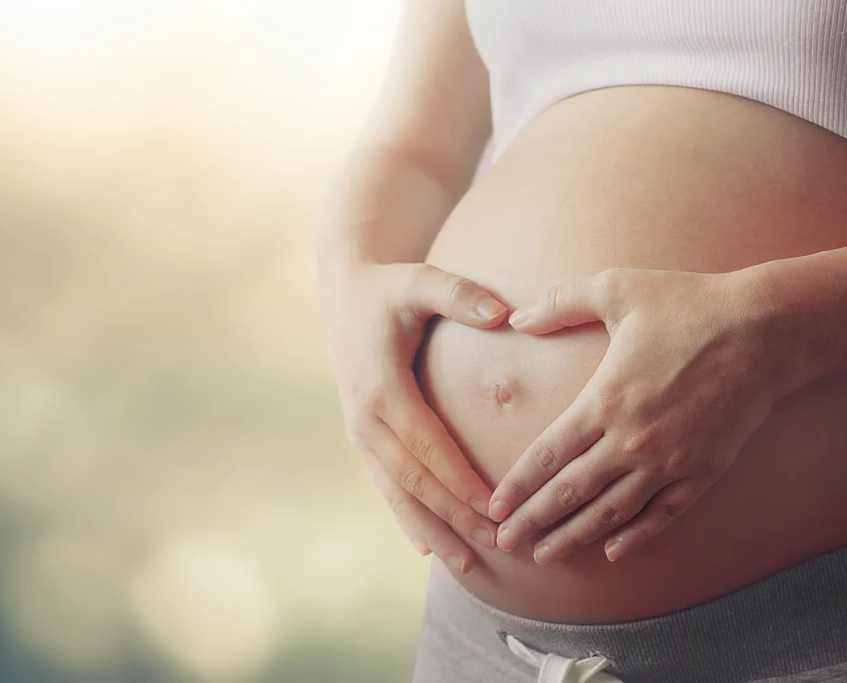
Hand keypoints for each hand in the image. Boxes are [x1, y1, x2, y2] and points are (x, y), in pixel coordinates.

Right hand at [317, 259, 505, 575]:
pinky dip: (407, 517)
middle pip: (414, 481)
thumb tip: (503, 314)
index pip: (426, 447)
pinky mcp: (363, 438)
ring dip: (431, 530)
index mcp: (380, 389)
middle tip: (495, 547)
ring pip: (398, 494)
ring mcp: (360, 433)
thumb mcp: (418, 281)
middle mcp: (365, 420)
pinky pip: (387, 486)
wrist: (343, 294)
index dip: (458, 481)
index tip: (493, 509)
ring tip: (466, 566)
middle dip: (453, 517)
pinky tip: (427, 546)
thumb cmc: (388, 288)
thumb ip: (458, 294)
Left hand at [488, 267, 781, 563]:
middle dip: (533, 521)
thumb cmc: (689, 305)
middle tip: (505, 545)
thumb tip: (517, 317)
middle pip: (570, 492)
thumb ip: (562, 303)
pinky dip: (636, 536)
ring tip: (545, 556)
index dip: (517, 487)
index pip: (547, 456)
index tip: (494, 508)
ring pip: (611, 512)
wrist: (765, 330)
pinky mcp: (703, 471)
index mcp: (604, 400)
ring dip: (574, 536)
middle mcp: (631, 440)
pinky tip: (613, 551)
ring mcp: (668, 461)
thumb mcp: (617, 289)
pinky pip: (662, 514)